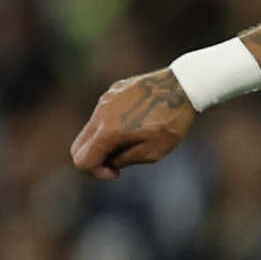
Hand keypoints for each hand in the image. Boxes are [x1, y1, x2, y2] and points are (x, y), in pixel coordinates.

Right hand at [70, 68, 197, 178]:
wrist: (182, 87)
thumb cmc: (171, 122)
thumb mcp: (153, 152)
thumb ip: (125, 159)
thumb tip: (109, 162)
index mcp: (108, 131)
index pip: (82, 160)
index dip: (96, 172)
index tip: (117, 172)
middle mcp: (100, 114)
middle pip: (78, 146)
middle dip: (94, 159)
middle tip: (118, 162)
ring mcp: (105, 100)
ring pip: (90, 129)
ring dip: (103, 142)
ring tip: (132, 142)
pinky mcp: (112, 92)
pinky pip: (102, 114)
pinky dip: (110, 126)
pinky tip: (136, 123)